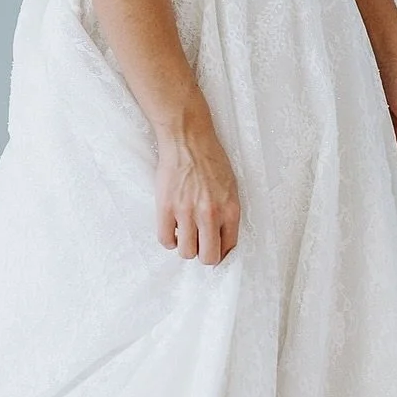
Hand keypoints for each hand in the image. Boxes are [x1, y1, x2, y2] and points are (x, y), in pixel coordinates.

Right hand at [155, 109, 241, 264]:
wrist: (187, 139)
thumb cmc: (210, 159)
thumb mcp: (230, 186)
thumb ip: (227, 212)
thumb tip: (221, 236)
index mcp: (230, 210)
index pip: (228, 248)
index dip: (220, 251)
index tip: (213, 247)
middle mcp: (210, 215)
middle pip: (208, 257)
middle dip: (203, 254)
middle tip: (199, 243)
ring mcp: (187, 212)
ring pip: (186, 252)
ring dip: (185, 246)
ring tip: (184, 233)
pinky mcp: (167, 207)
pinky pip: (166, 240)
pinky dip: (169, 239)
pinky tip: (172, 228)